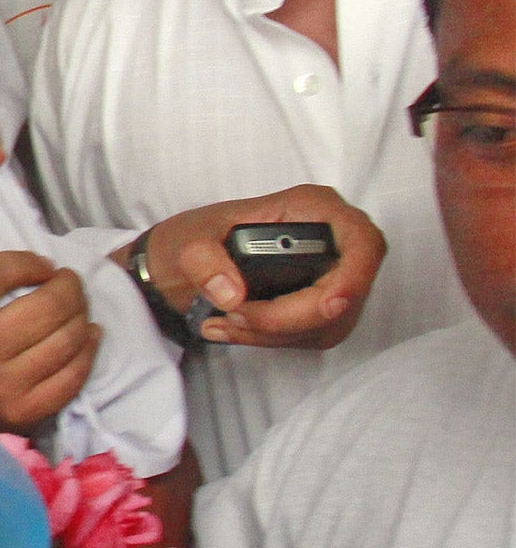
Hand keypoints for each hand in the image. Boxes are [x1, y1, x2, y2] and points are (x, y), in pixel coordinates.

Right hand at [0, 253, 99, 434]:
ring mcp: (3, 386)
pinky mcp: (23, 412)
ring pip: (65, 340)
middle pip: (45, 307)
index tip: (44, 267)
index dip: (27, 263)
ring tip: (80, 311)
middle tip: (71, 285)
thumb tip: (46, 269)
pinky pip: (71, 377)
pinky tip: (90, 337)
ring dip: (82, 317)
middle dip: (69, 289)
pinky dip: (88, 351)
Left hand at [129, 186, 384, 348]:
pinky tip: (233, 329)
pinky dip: (271, 339)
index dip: (355, 276)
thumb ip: (203, 260)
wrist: (185, 260)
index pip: (363, 242)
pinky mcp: (323, 308)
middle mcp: (334, 241)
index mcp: (313, 208)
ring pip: (329, 323)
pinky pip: (312, 336)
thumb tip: (232, 295)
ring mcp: (334, 277)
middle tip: (234, 315)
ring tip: (223, 322)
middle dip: (290, 317)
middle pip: (345, 294)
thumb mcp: (188, 239)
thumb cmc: (196, 237)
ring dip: (274, 333)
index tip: (327, 305)